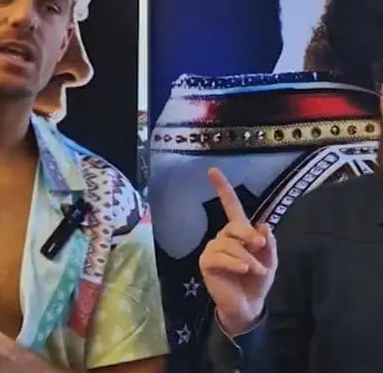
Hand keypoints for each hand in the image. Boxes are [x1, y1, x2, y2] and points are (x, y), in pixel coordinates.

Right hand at [199, 168, 277, 334]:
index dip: (222, 188)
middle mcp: (223, 237)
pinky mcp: (207, 262)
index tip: (212, 170)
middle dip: (249, 236)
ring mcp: (213, 249)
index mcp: (238, 233)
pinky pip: (221, 256)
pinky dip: (236, 263)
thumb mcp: (270, 261)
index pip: (230, 206)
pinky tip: (243, 270)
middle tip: (261, 248)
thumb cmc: (257, 281)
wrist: (248, 305)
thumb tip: (263, 226)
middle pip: (234, 226)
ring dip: (247, 258)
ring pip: (230, 244)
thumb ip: (268, 244)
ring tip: (255, 270)